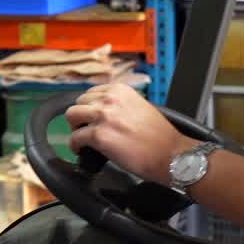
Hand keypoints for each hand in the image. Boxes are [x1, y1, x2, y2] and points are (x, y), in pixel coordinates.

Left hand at [66, 83, 196, 183]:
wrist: (171, 153)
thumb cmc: (160, 136)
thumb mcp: (141, 107)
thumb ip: (121, 105)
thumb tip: (106, 114)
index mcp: (121, 90)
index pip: (92, 92)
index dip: (90, 107)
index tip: (92, 117)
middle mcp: (111, 99)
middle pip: (79, 102)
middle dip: (81, 117)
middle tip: (87, 129)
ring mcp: (104, 116)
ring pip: (72, 115)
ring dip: (75, 128)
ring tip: (83, 139)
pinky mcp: (99, 135)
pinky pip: (75, 138)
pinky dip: (75, 146)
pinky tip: (82, 151)